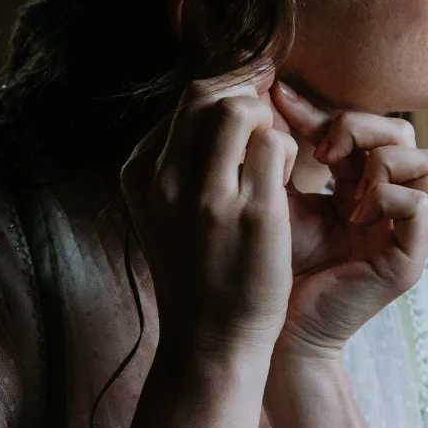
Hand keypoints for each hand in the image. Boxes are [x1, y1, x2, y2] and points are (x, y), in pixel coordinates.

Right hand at [118, 60, 299, 360]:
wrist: (209, 340)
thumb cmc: (198, 271)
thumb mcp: (166, 211)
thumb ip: (180, 159)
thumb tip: (217, 100)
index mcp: (138, 173)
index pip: (183, 102)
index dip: (225, 88)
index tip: (251, 92)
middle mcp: (164, 180)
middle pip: (205, 94)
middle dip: (245, 88)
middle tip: (271, 99)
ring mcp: (207, 197)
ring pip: (239, 110)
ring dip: (267, 119)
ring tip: (276, 152)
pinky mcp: (252, 214)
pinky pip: (275, 145)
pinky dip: (288, 150)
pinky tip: (289, 179)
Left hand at [266, 80, 427, 362]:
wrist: (273, 326)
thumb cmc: (272, 262)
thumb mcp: (277, 193)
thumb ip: (284, 149)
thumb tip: (274, 90)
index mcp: (360, 184)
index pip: (363, 125)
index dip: (328, 110)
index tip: (283, 101)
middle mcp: (389, 202)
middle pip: (403, 133)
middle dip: (361, 127)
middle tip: (324, 151)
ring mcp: (406, 231)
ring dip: (382, 162)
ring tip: (344, 189)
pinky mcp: (410, 258)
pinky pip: (422, 203)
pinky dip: (387, 198)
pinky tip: (351, 216)